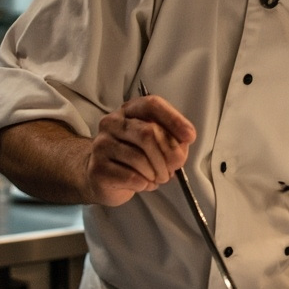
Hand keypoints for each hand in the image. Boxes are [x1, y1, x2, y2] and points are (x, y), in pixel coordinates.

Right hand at [86, 91, 195, 206]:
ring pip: (139, 158)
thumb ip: (172, 141)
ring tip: (158, 178)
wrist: (101, 177)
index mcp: (129, 110)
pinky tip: (143, 184)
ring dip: (157, 173)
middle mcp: (112, 123)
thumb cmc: (134, 158)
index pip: (152, 105)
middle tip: (173, 169)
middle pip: (148, 133)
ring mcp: (102, 144)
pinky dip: (144, 184)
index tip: (190, 136)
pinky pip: (131, 177)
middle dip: (167, 155)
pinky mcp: (98, 168)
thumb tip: (181, 148)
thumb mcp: (156, 144)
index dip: (174, 119)